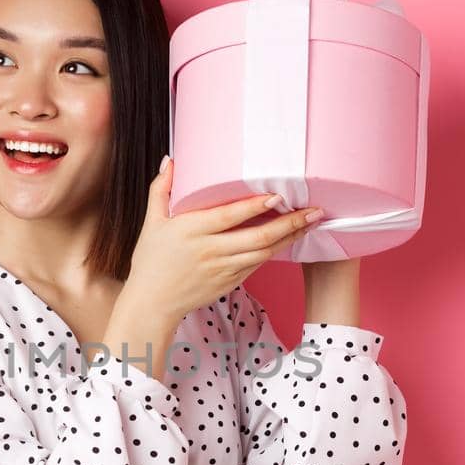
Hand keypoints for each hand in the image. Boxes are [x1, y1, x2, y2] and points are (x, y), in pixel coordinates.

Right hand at [123, 155, 324, 321]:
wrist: (152, 303)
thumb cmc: (151, 261)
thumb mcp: (152, 223)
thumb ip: (161, 189)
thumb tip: (170, 161)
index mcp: (192, 231)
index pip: (230, 216)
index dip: (256, 206)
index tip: (278, 195)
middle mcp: (211, 251)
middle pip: (258, 237)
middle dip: (289, 223)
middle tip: (313, 210)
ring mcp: (223, 269)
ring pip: (264, 253)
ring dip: (290, 237)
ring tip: (310, 222)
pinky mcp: (229, 282)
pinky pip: (257, 265)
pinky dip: (275, 251)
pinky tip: (289, 239)